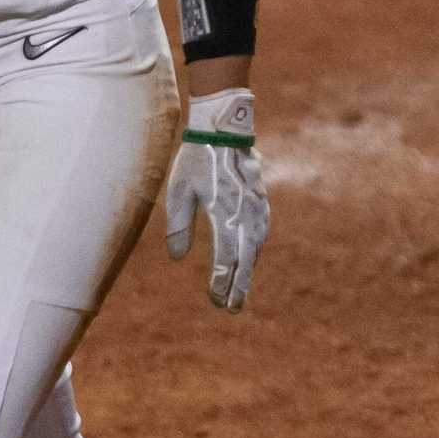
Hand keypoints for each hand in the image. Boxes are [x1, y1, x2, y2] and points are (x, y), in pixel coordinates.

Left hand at [165, 88, 269, 311]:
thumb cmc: (196, 158)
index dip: (220, 282)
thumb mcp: (179, 190)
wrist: (223, 128)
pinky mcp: (261, 199)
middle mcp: (245, 213)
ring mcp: (257, 206)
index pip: (224, 258)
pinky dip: (255, 249)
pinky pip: (261, 231)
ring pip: (256, 247)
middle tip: (232, 308)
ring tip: (240, 290)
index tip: (215, 299)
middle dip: (239, 286)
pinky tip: (249, 258)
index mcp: (224, 212)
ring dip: (248, 269)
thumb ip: (179, 224)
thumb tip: (177, 258)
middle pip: (245, 259)